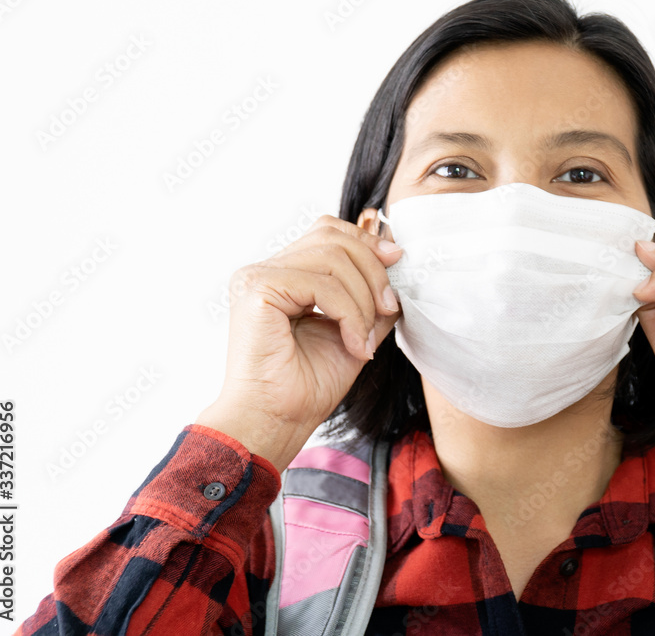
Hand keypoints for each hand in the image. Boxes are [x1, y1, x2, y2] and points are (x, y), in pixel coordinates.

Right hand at [196, 215, 402, 472]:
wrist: (277, 422)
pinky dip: (350, 314)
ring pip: (333, 258)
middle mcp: (265, 270)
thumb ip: (371, 295)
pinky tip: (354, 344)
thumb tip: (395, 258)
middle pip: (333, 237)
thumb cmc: (308, 386)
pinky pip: (323, 284)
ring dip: (363, 300)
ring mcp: (258, 276)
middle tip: (388, 310)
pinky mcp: (259, 289)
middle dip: (373, 271)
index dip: (366, 242)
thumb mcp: (356, 330)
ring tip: (365, 339)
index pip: (329, 232)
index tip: (396, 262)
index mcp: (284, 275)